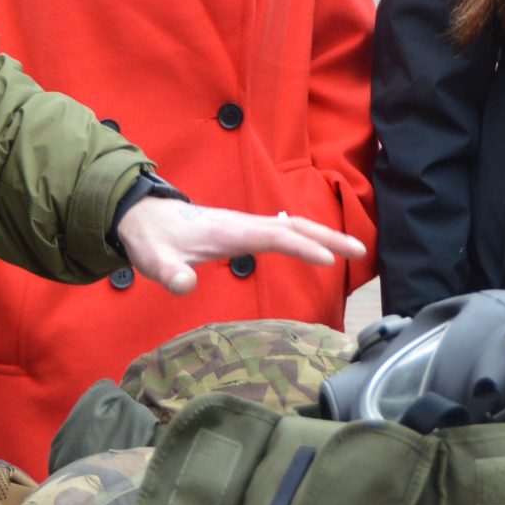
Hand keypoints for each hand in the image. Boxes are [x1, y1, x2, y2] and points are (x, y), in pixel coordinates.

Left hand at [117, 198, 365, 295]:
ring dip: (324, 235)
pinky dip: (308, 236)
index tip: (330, 261)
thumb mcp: (154, 261)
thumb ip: (169, 273)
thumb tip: (185, 286)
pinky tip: (319, 246)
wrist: (143, 218)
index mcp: (231, 230)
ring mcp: (246, 225)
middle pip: (296, 226)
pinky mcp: (244, 231)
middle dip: (329, 236)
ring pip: (293, 225)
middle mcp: (245, 224)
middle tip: (361, 250)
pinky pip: (284, 231)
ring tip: (353, 250)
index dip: (303, 247)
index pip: (276, 236)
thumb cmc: (152, 240)